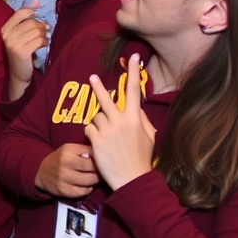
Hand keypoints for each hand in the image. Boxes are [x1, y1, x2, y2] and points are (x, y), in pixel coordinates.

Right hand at [1, 2, 48, 96]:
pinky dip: (45, 42)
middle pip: (31, 23)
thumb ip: (26, 18)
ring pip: (37, 31)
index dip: (32, 11)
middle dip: (41, 27)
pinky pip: (39, 41)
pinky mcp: (21, 52)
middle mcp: (7, 35)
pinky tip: (43, 45)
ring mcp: (13, 44)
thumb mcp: (20, 34)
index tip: (38, 15)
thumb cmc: (21, 52)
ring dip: (44, 35)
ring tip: (43, 40)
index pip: (20, 13)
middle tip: (44, 32)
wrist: (18, 73)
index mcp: (5, 29)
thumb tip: (36, 1)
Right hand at [34, 143, 99, 198]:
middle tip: (99, 170)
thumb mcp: (69, 149)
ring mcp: (64, 179)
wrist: (41, 172)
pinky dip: (88, 188)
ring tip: (93, 177)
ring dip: (95, 180)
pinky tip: (85, 185)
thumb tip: (100, 155)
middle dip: (98, 170)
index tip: (100, 160)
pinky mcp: (64, 191)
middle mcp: (64, 165)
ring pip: (90, 181)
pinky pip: (84, 191)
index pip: (92, 155)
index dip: (99, 158)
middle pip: (92, 169)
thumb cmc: (60, 159)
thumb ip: (84, 150)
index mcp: (67, 152)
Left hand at [85, 54, 156, 190]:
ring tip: (107, 138)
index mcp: (135, 119)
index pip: (134, 91)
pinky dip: (92, 134)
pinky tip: (99, 144)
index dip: (133, 72)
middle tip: (92, 77)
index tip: (133, 57)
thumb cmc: (141, 158)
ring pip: (96, 116)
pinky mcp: (95, 139)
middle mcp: (120, 121)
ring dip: (99, 124)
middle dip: (98, 87)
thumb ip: (142, 120)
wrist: (132, 180)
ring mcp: (107, 130)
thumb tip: (137, 108)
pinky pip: (89, 128)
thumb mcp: (149, 137)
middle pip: (105, 98)